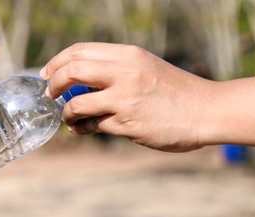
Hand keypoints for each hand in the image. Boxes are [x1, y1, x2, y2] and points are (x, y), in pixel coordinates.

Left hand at [40, 42, 214, 151]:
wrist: (207, 111)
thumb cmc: (175, 90)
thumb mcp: (145, 67)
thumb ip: (114, 69)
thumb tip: (78, 79)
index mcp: (129, 55)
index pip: (80, 51)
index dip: (57, 62)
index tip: (47, 74)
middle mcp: (125, 73)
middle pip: (72, 71)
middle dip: (54, 84)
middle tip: (50, 94)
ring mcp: (125, 100)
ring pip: (78, 104)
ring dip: (67, 112)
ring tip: (70, 116)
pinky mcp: (128, 125)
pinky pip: (93, 126)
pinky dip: (82, 128)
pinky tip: (83, 128)